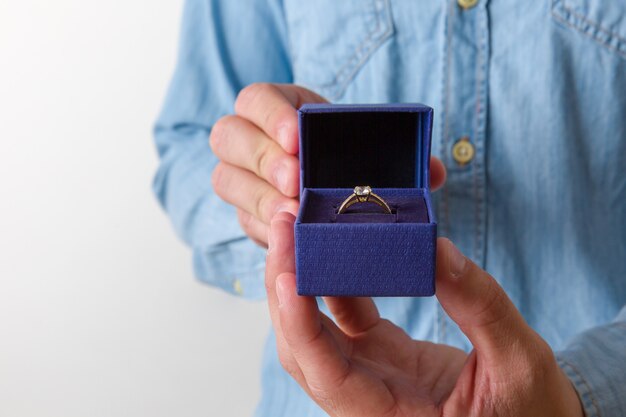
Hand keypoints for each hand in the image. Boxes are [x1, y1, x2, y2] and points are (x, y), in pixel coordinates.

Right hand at [210, 83, 445, 246]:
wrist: (331, 194)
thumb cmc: (350, 162)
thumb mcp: (372, 151)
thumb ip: (400, 158)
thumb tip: (435, 172)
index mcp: (281, 109)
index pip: (256, 99)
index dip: (269, 115)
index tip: (297, 138)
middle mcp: (253, 139)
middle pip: (228, 136)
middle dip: (261, 158)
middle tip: (296, 182)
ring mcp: (245, 178)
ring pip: (225, 178)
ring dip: (258, 198)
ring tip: (294, 214)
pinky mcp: (249, 213)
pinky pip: (243, 219)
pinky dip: (265, 227)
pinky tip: (290, 236)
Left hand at [265, 214, 583, 416]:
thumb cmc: (531, 411)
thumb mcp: (519, 361)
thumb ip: (481, 307)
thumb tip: (438, 249)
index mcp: (391, 416)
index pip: (327, 374)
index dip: (300, 325)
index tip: (287, 276)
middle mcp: (366, 398)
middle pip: (302, 346)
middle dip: (285, 287)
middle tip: (284, 228)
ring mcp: (368, 373)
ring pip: (314, 328)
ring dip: (301, 279)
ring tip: (298, 228)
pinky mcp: (378, 353)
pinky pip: (342, 315)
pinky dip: (334, 280)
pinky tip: (337, 245)